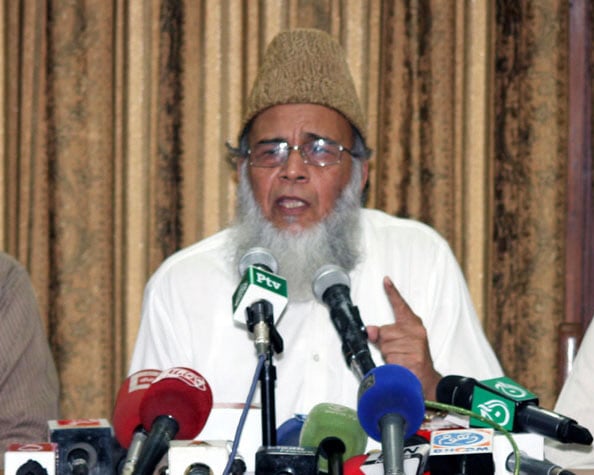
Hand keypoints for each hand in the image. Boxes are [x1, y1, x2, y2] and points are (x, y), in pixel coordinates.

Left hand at [366, 276, 440, 399]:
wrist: (426, 379)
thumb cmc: (413, 358)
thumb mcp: (398, 343)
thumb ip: (383, 335)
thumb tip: (369, 331)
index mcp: (413, 324)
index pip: (401, 306)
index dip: (392, 292)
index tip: (385, 280)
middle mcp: (415, 332)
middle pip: (385, 332)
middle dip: (384, 344)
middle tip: (396, 352)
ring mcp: (415, 345)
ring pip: (386, 347)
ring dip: (388, 356)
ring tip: (400, 360)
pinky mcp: (413, 358)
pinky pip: (390, 359)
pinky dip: (392, 365)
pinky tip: (401, 366)